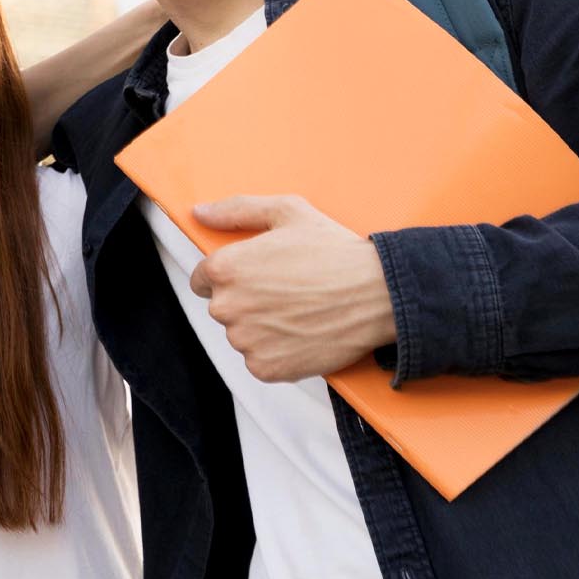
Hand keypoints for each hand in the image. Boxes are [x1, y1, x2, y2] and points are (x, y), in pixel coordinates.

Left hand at [188, 195, 397, 382]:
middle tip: (286, 292)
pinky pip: (259, 361)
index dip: (231, 277)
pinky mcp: (265, 368)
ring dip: (261, 328)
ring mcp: (245, 341)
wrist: (379, 294)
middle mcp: (226, 307)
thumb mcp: (286, 212)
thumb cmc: (334, 250)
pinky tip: (302, 334)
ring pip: (242, 335)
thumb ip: (236, 210)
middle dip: (246, 301)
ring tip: (298, 312)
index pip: (203, 280)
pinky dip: (277, 352)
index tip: (257, 277)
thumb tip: (199, 213)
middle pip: (223, 308)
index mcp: (224, 268)